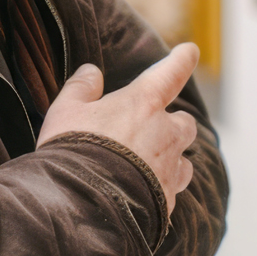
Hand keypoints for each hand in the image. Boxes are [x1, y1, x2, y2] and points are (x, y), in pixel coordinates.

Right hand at [37, 42, 200, 215]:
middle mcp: (165, 134)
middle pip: (185, 123)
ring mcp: (169, 169)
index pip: (171, 73)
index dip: (182, 60)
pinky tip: (141, 193)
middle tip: (153, 128)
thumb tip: (92, 71)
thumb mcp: (65, 111)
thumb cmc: (73, 150)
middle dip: (174, 123)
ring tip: (148, 165)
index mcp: (144, 103)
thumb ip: (81, 88)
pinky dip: (161, 188)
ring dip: (172, 159)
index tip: (191, 50)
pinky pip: (171, 191)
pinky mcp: (167, 201)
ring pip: (184, 161)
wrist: (82, 205)